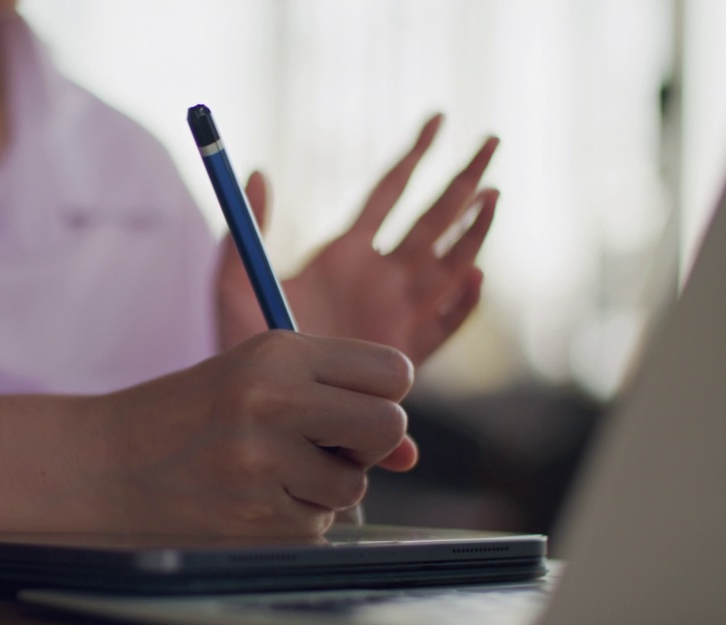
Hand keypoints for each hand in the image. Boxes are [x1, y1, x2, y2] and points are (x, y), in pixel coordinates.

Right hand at [99, 331, 415, 535]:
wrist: (109, 463)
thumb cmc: (192, 415)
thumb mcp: (258, 380)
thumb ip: (337, 402)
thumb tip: (409, 455)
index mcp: (277, 353)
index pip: (392, 370)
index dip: (385, 394)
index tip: (356, 406)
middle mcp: (273, 400)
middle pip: (388, 426)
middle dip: (370, 444)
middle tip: (329, 444)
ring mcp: (263, 462)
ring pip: (354, 485)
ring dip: (326, 486)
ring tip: (270, 470)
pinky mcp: (256, 516)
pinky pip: (319, 523)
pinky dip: (294, 518)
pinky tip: (249, 498)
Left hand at [217, 115, 499, 364]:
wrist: (257, 404)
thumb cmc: (241, 341)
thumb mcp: (234, 279)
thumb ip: (247, 227)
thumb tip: (257, 170)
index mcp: (344, 254)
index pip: (388, 194)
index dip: (414, 156)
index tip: (437, 119)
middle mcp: (378, 279)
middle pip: (432, 221)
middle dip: (462, 182)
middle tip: (491, 142)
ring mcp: (396, 315)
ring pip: (449, 265)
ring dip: (471, 231)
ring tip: (491, 197)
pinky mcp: (406, 355)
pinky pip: (445, 325)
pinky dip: (463, 302)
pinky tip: (474, 276)